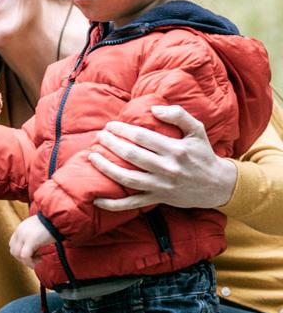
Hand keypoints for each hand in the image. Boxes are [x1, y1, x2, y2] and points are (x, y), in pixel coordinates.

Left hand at [9, 215, 54, 267]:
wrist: (57, 218)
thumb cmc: (51, 223)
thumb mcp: (37, 228)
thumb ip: (31, 236)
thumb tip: (34, 249)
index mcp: (20, 228)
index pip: (12, 244)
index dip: (20, 253)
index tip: (32, 256)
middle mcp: (19, 232)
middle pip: (13, 251)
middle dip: (23, 259)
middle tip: (35, 259)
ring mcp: (23, 236)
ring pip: (17, 255)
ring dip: (27, 261)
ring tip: (39, 259)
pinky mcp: (30, 241)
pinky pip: (25, 256)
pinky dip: (30, 262)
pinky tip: (40, 260)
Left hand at [89, 105, 237, 211]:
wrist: (219, 185)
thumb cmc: (204, 154)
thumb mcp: (197, 130)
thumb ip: (179, 115)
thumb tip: (154, 108)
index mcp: (175, 150)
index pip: (142, 137)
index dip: (122, 129)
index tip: (110, 125)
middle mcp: (167, 169)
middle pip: (131, 155)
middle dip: (110, 144)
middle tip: (99, 136)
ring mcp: (162, 186)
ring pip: (128, 179)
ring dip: (107, 168)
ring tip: (92, 156)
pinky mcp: (158, 199)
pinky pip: (133, 204)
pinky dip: (114, 204)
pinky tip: (97, 200)